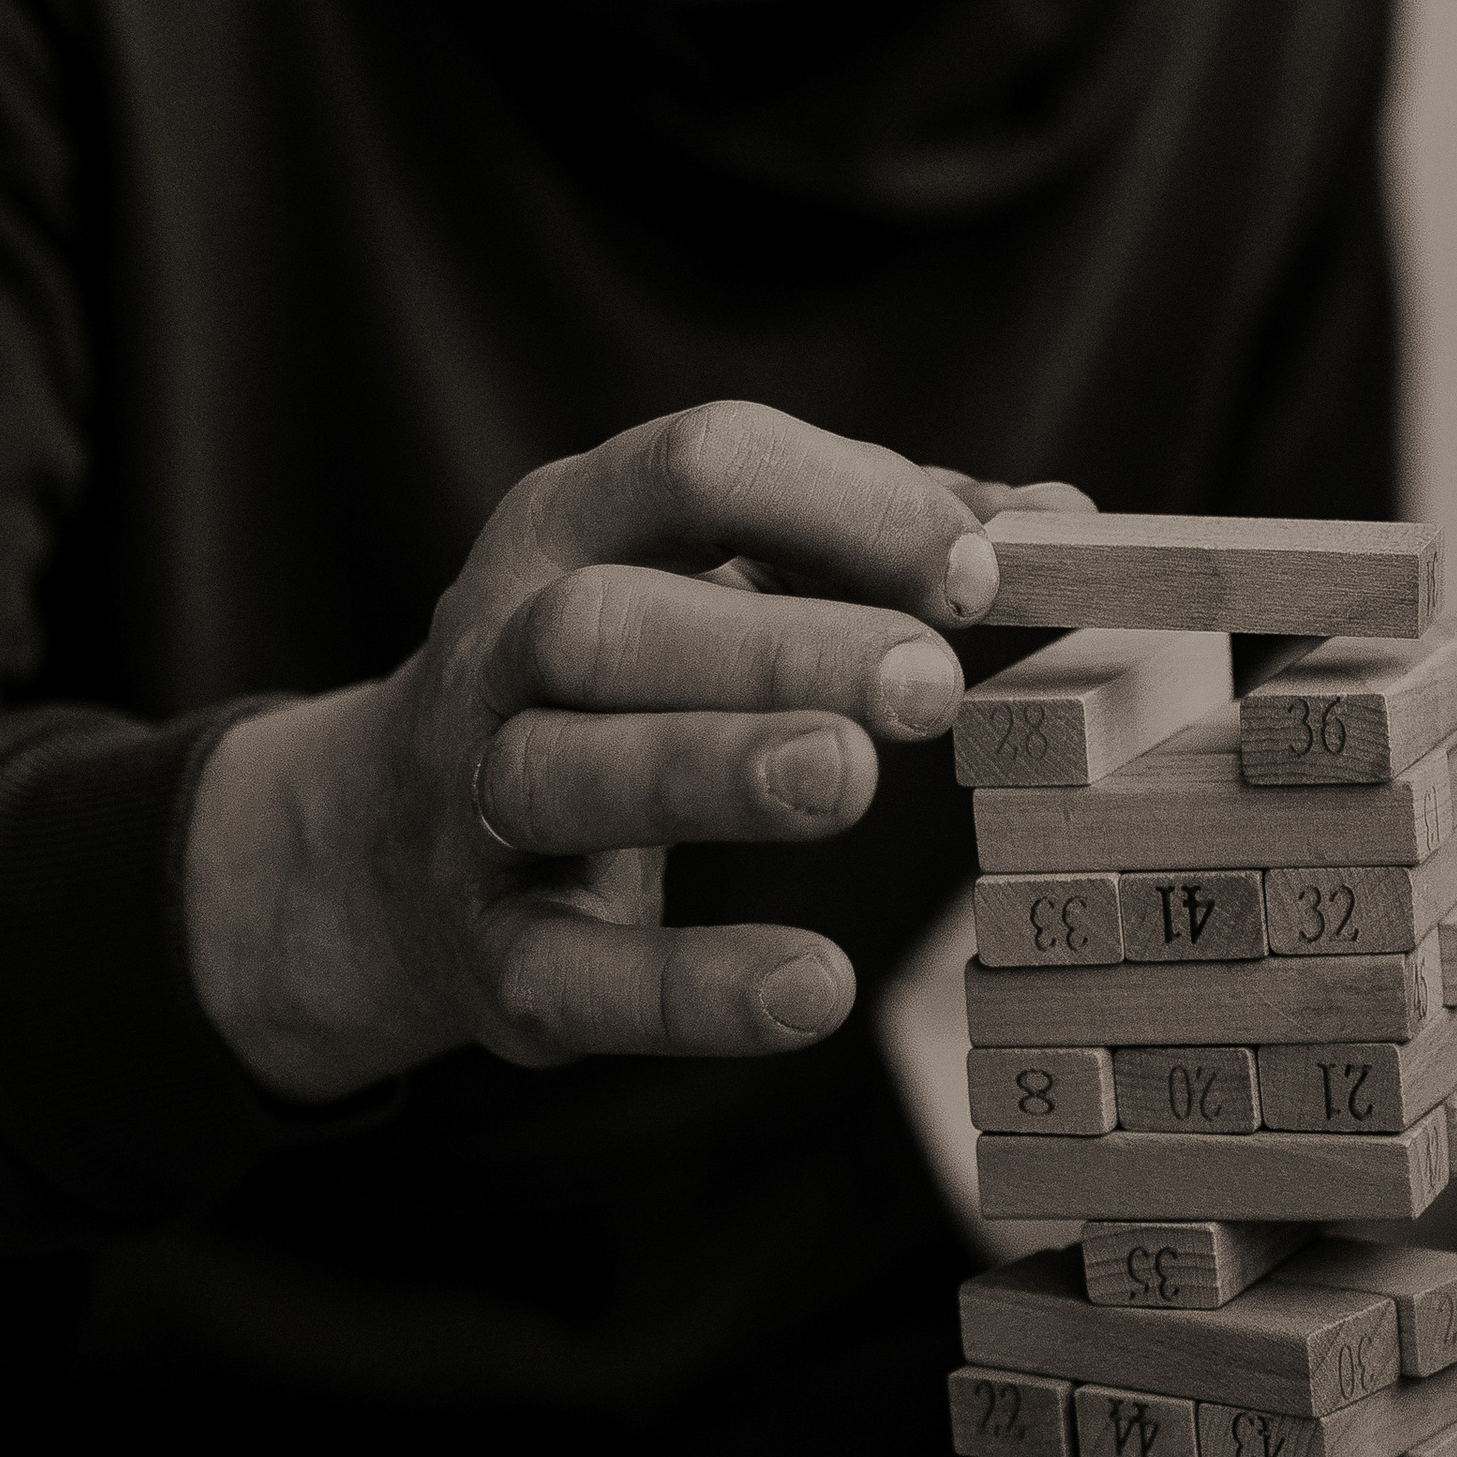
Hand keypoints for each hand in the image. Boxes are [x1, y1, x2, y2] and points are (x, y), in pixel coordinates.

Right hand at [186, 405, 1089, 1100]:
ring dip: (710, 772)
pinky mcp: (490, 954)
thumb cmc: (624, 682)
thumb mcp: (713, 576)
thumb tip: (1066, 524)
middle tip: (929, 685)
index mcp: (573, 525)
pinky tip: (813, 991)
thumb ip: (876, 540)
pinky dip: (690, 988)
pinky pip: (574, 974)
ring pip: (563, 775)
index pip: (696, 465)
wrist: (390, 848)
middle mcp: (502, 648)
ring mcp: (478, 804)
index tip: (980, 570)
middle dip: (772, 645)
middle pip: (609, 624)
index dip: (842, 501)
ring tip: (849, 782)